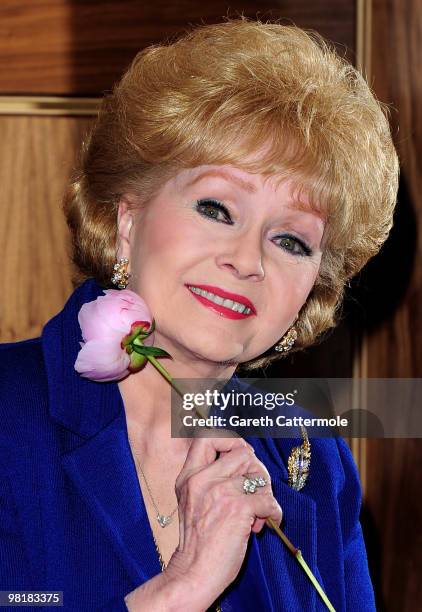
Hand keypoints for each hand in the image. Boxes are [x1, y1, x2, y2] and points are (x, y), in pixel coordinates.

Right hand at [163, 435, 282, 609]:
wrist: (193, 573)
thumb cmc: (198, 542)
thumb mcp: (192, 501)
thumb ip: (210, 478)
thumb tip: (247, 461)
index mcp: (188, 475)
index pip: (207, 436)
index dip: (230, 442)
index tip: (240, 459)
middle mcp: (201, 479)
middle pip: (243, 453)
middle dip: (256, 472)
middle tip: (254, 493)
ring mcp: (219, 492)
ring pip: (258, 474)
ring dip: (265, 493)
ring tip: (257, 513)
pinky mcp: (237, 508)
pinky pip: (268, 498)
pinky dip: (273, 512)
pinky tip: (264, 524)